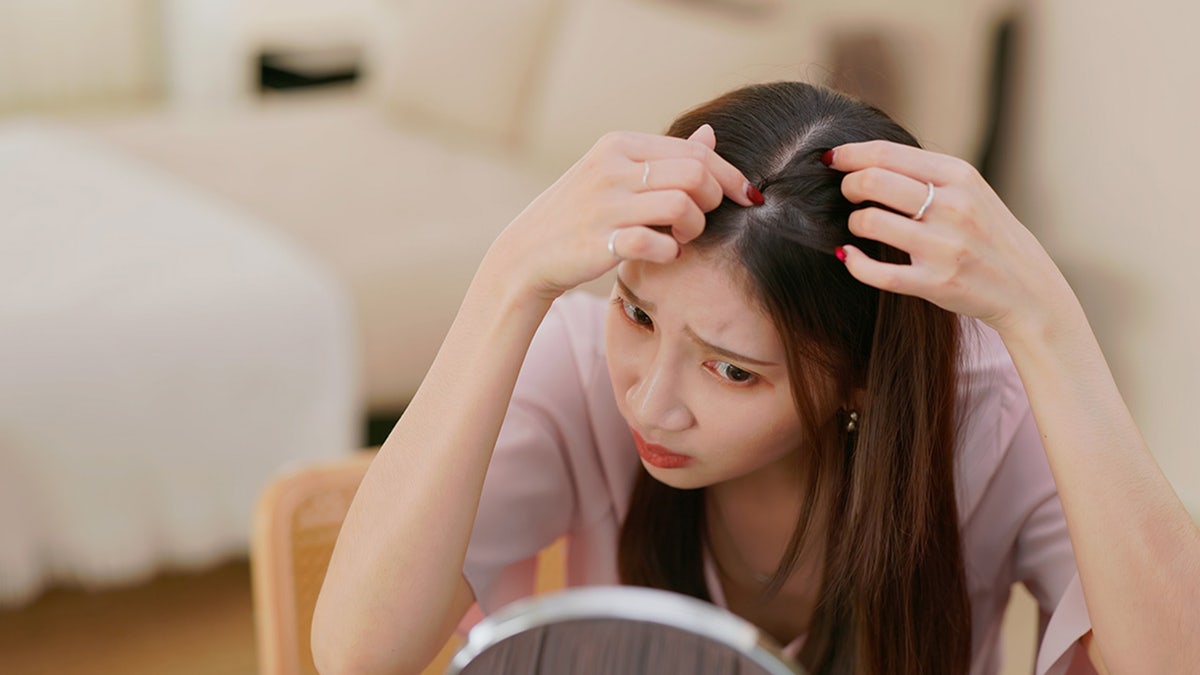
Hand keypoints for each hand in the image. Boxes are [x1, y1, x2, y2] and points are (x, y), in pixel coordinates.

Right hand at [486, 125, 756, 300]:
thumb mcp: (617, 174)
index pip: (694, 151)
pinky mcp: (601, 240)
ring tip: (683, 237)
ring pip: (683, 205)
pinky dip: (672, 252)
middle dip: (713, 200)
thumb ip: (664, 157)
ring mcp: (605, 203)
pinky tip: (667, 254)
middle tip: (700, 221)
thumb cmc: (581, 214)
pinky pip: (658, 243)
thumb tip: (709, 135)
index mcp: (621, 144)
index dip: (729, 175)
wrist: (527, 253)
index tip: (746, 197)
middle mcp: (613, 167)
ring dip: (695, 228)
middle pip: (695, 174)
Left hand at [827, 140, 1073, 336]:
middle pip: (872, 181)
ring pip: (869, 222)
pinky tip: (849, 255)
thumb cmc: (985, 231)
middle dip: (847, 186)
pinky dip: (854, 262)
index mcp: (959, 176)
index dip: (849, 155)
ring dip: (853, 223)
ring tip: (859, 226)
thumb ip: (924, 172)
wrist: (1025, 285)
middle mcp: (953, 207)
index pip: (886, 154)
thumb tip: (864, 156)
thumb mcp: (968, 189)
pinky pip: (877, 272)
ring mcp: (944, 247)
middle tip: (846, 194)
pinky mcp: (935, 283)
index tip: (831, 160)